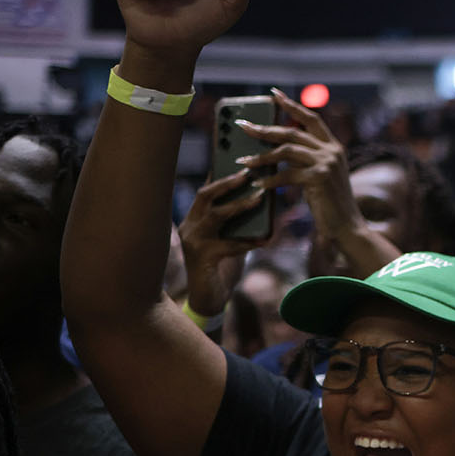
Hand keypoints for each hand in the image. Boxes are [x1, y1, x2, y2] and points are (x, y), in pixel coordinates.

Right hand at [178, 169, 266, 317]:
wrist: (209, 299)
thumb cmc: (222, 266)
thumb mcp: (232, 238)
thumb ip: (242, 222)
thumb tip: (263, 200)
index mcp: (195, 218)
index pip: (207, 189)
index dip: (221, 172)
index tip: (237, 156)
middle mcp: (190, 226)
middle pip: (205, 195)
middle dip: (227, 182)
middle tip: (248, 173)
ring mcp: (193, 242)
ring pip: (215, 216)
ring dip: (238, 206)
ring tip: (259, 198)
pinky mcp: (202, 258)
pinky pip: (227, 246)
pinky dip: (247, 242)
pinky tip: (264, 240)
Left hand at [238, 89, 359, 240]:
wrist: (347, 227)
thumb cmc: (330, 204)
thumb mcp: (321, 175)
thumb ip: (307, 158)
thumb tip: (278, 148)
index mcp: (334, 147)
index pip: (311, 118)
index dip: (292, 105)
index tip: (273, 94)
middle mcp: (332, 151)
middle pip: (292, 132)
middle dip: (265, 129)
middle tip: (243, 127)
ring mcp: (327, 163)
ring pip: (286, 150)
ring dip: (262, 156)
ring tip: (244, 162)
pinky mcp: (319, 178)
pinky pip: (286, 174)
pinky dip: (269, 179)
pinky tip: (257, 183)